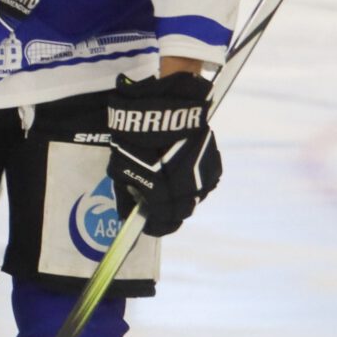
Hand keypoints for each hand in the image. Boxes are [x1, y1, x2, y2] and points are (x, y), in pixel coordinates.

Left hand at [106, 71, 221, 236]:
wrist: (164, 108)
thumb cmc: (137, 139)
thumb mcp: (121, 168)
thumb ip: (126, 194)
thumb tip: (129, 213)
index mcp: (164, 195)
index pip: (163, 223)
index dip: (155, 227)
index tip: (147, 226)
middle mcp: (189, 191)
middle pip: (181, 212)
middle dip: (168, 213)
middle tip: (156, 208)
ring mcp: (204, 178)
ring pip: (194, 197)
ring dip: (181, 196)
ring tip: (168, 185)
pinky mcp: (214, 164)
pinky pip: (205, 181)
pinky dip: (193, 181)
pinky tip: (182, 171)